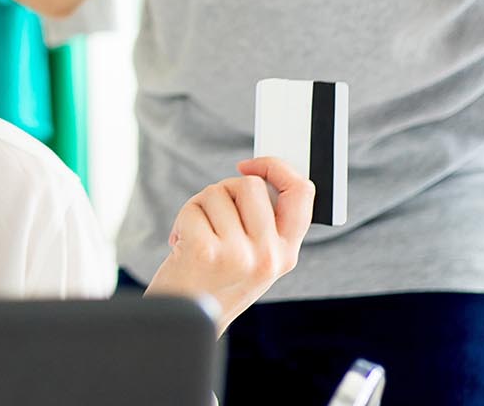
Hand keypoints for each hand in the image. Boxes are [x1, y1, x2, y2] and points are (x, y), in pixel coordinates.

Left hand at [144, 157, 313, 333]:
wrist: (185, 319)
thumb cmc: (214, 281)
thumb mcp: (253, 257)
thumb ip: (264, 223)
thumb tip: (257, 173)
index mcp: (286, 253)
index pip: (302, 194)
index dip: (278, 168)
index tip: (252, 164)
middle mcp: (270, 256)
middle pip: (251, 185)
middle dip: (224, 192)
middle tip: (212, 219)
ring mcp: (241, 256)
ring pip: (218, 193)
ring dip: (200, 207)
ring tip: (197, 237)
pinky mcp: (208, 253)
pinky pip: (193, 208)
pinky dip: (182, 220)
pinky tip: (182, 245)